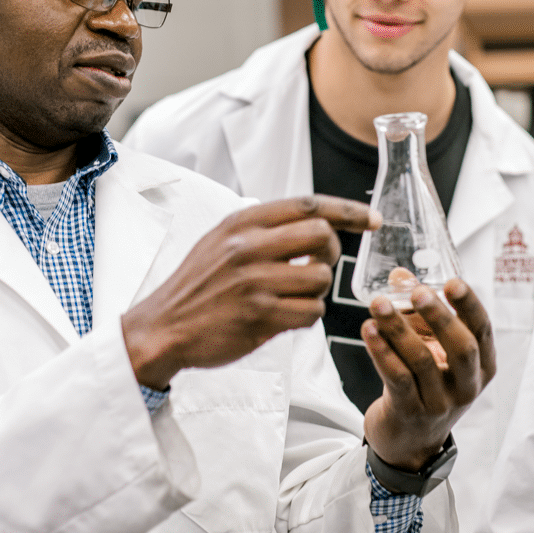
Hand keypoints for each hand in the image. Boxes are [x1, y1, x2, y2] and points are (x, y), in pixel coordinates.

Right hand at [122, 195, 377, 388]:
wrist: (162, 327)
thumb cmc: (198, 286)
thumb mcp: (221, 240)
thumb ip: (263, 228)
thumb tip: (318, 221)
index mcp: (242, 222)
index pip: (308, 204)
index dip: (347, 211)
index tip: (372, 220)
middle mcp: (248, 245)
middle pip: (322, 235)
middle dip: (331, 254)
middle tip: (317, 267)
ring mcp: (253, 280)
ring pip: (320, 278)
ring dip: (316, 292)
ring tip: (293, 297)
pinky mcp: (258, 315)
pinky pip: (310, 312)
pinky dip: (306, 317)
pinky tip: (285, 318)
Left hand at [361, 278, 494, 470]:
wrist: (409, 440)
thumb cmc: (424, 384)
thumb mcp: (432, 349)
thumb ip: (417, 312)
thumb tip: (399, 275)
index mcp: (482, 366)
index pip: (482, 331)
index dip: (469, 305)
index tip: (452, 282)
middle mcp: (467, 386)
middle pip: (461, 348)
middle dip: (440, 317)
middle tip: (418, 292)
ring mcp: (440, 403)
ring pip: (422, 362)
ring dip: (398, 329)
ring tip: (378, 304)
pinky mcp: (410, 413)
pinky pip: (397, 378)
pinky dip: (382, 352)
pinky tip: (369, 330)